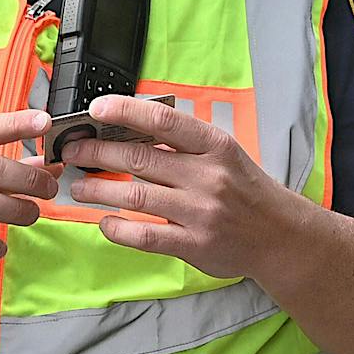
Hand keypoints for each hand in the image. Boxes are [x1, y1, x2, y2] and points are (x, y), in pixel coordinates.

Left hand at [61, 96, 307, 278]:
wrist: (281, 236)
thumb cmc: (247, 192)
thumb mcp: (225, 155)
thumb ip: (184, 145)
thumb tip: (130, 128)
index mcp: (216, 147)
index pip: (164, 121)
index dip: (125, 111)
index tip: (95, 108)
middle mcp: (208, 177)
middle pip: (139, 158)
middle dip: (96, 152)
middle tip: (72, 151)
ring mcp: (200, 212)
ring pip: (134, 196)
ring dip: (98, 191)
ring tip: (79, 188)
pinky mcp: (195, 244)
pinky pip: (145, 235)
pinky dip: (117, 228)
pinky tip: (105, 222)